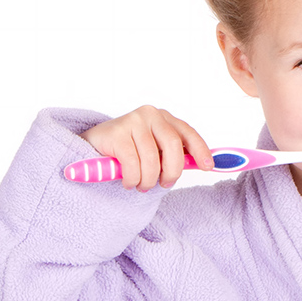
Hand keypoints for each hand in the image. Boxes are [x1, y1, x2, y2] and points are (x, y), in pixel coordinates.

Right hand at [80, 105, 213, 190]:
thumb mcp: (154, 149)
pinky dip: (132, 179)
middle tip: (165, 184)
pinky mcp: (116, 133)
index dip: (200, 150)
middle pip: (172, 146)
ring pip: (151, 160)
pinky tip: (128, 181)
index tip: (208, 166)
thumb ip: (174, 153)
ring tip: (141, 185)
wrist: (93, 146)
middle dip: (172, 171)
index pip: (187, 133)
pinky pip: (132, 165)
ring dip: (148, 180)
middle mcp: (150, 115)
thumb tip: (203, 164)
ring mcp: (132, 121)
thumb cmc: (129, 150)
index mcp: (164, 117)